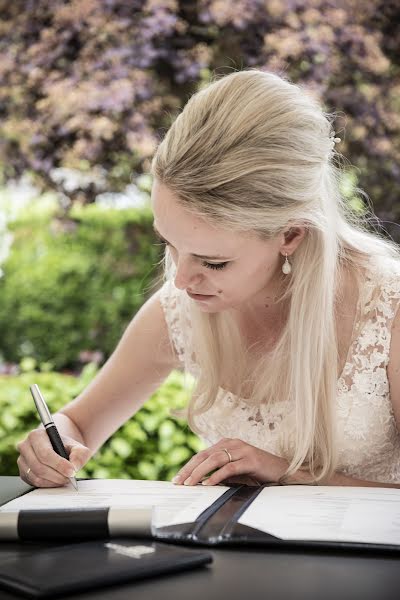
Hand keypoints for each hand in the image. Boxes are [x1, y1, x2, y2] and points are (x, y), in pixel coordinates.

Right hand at [17, 428, 90, 487]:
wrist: (58, 448)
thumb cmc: (66, 447)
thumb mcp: (77, 447)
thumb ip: (80, 454)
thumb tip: (74, 467)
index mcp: (36, 435)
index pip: (45, 453)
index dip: (59, 465)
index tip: (72, 472)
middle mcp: (25, 447)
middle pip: (39, 466)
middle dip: (57, 475)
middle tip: (70, 478)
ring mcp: (22, 460)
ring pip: (36, 476)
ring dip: (53, 481)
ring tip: (65, 479)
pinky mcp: (23, 473)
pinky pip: (34, 482)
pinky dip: (48, 484)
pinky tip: (57, 481)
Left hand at [172, 438, 287, 486]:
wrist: (282, 471)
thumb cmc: (258, 472)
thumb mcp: (236, 471)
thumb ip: (220, 472)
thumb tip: (200, 482)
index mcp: (227, 444)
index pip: (202, 454)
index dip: (188, 466)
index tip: (177, 479)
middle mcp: (233, 443)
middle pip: (205, 455)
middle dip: (189, 469)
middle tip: (178, 482)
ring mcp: (242, 450)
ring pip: (214, 459)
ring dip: (200, 472)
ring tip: (190, 483)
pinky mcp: (251, 459)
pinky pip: (230, 467)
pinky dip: (217, 475)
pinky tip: (209, 483)